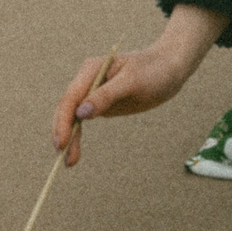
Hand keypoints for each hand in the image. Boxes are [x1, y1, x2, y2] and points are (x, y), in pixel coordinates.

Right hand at [50, 4, 225, 165]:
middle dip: (64, 132)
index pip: (71, 97)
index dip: (64, 121)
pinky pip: (83, 120)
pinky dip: (77, 134)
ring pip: (73, 116)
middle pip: (68, 108)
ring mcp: (93, 92)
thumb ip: (106, 96)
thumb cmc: (153, 71)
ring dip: (69, 137)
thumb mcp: (132, 82)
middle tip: (64, 157)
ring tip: (70, 161)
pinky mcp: (101, 104)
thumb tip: (81, 113)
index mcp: (91, 69)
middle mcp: (87, 80)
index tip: (62, 142)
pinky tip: (75, 150)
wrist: (169, 69)